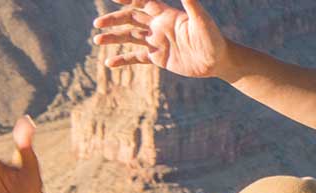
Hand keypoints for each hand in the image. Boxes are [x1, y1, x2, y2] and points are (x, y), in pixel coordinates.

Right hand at [92, 0, 228, 78]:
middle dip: (114, 20)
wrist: (218, 61)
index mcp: (167, 16)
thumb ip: (191, 4)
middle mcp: (159, 27)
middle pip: (131, 19)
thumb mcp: (202, 20)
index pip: (143, 3)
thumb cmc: (213, 38)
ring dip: (113, 38)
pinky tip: (109, 63)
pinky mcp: (159, 58)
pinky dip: (123, 59)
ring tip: (97, 40)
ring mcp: (157, 42)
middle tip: (98, 23)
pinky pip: (136, 58)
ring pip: (130, 37)